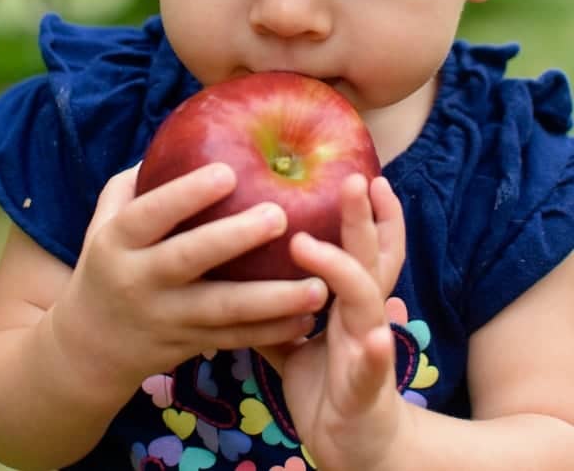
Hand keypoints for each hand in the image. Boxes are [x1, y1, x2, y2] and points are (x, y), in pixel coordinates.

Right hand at [50, 163, 328, 402]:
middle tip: (279, 216)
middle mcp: (139, 282)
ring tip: (319, 285)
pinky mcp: (190, 347)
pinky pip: (235, 340)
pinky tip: (310, 319)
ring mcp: (167, 319)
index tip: (227, 171)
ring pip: (222, 311)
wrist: (90, 347)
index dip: (186, 194)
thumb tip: (186, 133)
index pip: (149, 215)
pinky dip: (273, 332)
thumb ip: (137, 182)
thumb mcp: (105, 221)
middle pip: (188, 260)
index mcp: (117, 243)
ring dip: (272, 300)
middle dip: (234, 238)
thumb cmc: (108, 263)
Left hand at [260, 174, 407, 470]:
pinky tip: (374, 337)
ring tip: (312, 246)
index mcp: (349, 299)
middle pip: (369, 257)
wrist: (356, 446)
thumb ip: (280, 299)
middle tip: (353, 179)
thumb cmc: (327, 381)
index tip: (362, 171)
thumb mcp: (297, 333)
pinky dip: (374, 352)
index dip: (368, 211)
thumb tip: (241, 265)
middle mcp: (365, 314)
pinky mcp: (367, 388)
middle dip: (362, 219)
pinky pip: (371, 369)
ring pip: (367, 301)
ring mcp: (369, 348)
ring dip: (346, 270)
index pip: (365, 245)